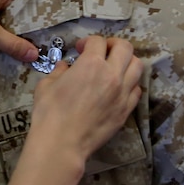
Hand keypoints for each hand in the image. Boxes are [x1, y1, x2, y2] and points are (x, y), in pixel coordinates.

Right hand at [29, 36, 143, 165]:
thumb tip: (65, 67)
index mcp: (90, 64)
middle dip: (113, 45)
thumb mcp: (46, 85)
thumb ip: (58, 71)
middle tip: (102, 52)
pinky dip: (130, 84)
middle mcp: (112, 74)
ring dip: (126, 62)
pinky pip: (137, 89)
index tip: (79, 50)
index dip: (87, 42)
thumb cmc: (50, 113)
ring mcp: (122, 93)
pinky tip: (118, 88)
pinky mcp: (126, 110)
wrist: (62, 143)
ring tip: (115, 68)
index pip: (97, 41)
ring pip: (137, 66)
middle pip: (125, 48)